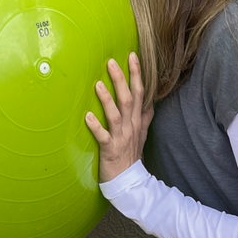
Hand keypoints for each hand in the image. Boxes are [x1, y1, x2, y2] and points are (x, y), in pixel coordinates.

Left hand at [84, 52, 152, 182]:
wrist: (131, 182)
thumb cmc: (132, 154)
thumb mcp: (142, 133)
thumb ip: (144, 116)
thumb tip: (150, 100)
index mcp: (138, 120)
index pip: (140, 92)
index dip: (137, 74)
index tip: (132, 55)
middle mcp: (131, 126)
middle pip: (128, 99)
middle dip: (121, 80)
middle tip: (111, 62)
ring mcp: (121, 138)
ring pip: (116, 115)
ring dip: (107, 100)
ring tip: (98, 85)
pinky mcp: (110, 150)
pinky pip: (103, 137)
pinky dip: (95, 127)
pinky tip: (87, 117)